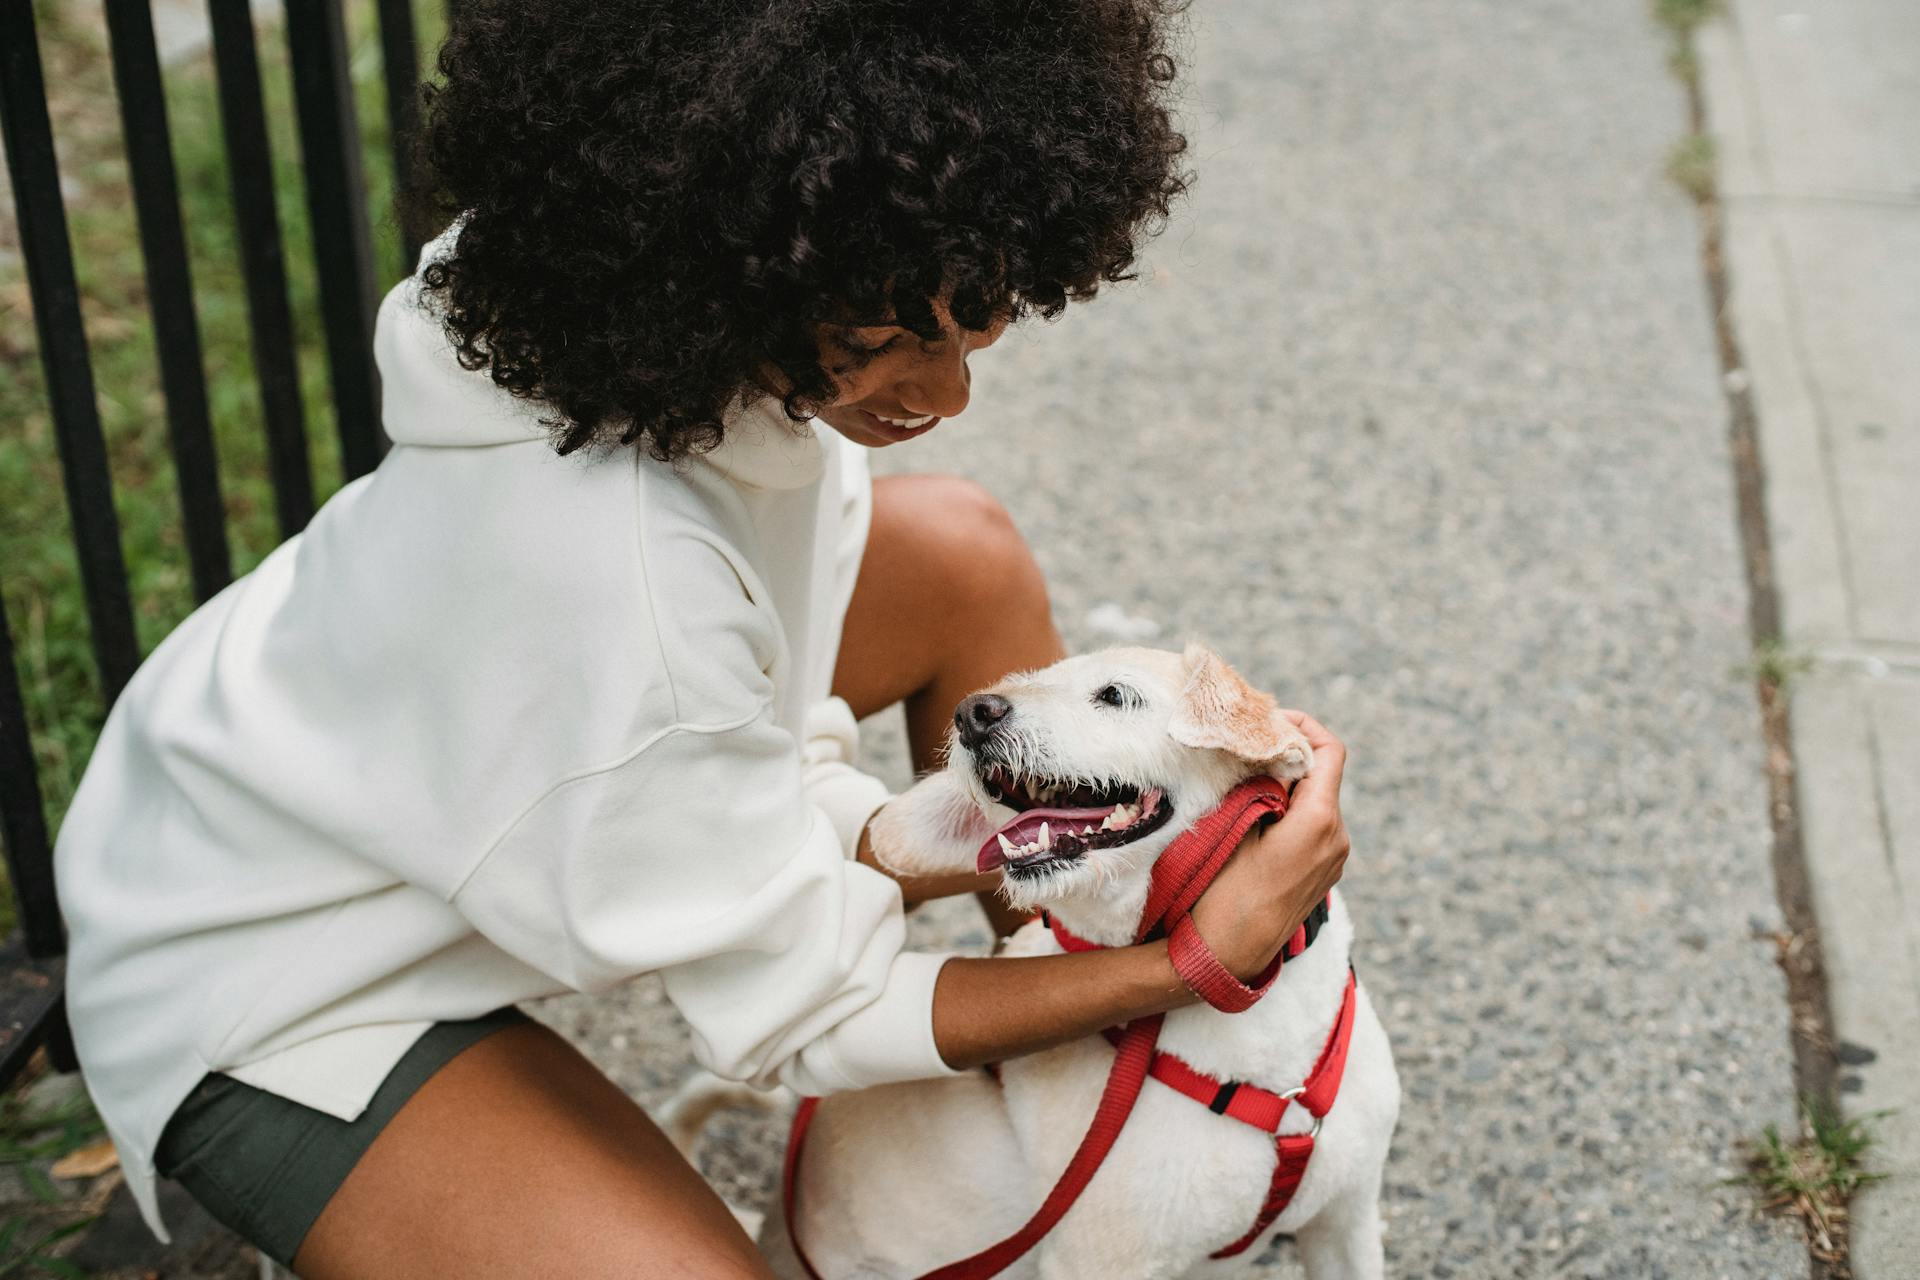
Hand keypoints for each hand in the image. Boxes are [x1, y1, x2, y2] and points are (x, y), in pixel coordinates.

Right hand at [1187, 712, 1349, 979]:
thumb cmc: (1225, 892)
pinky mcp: (1326, 872)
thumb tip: (1264, 753)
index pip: (1331, 750)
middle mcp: (1338, 837)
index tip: (1271, 722)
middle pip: (1324, 774)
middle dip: (1290, 755)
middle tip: (1249, 748)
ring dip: (1290, 783)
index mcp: (1319, 821)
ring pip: (1319, 799)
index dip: (1304, 726)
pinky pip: (1317, 825)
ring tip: (1248, 781)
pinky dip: (1294, 809)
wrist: (1229, 954)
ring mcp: (1335, 858)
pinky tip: (1259, 814)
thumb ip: (1258, 785)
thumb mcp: (1234, 827)